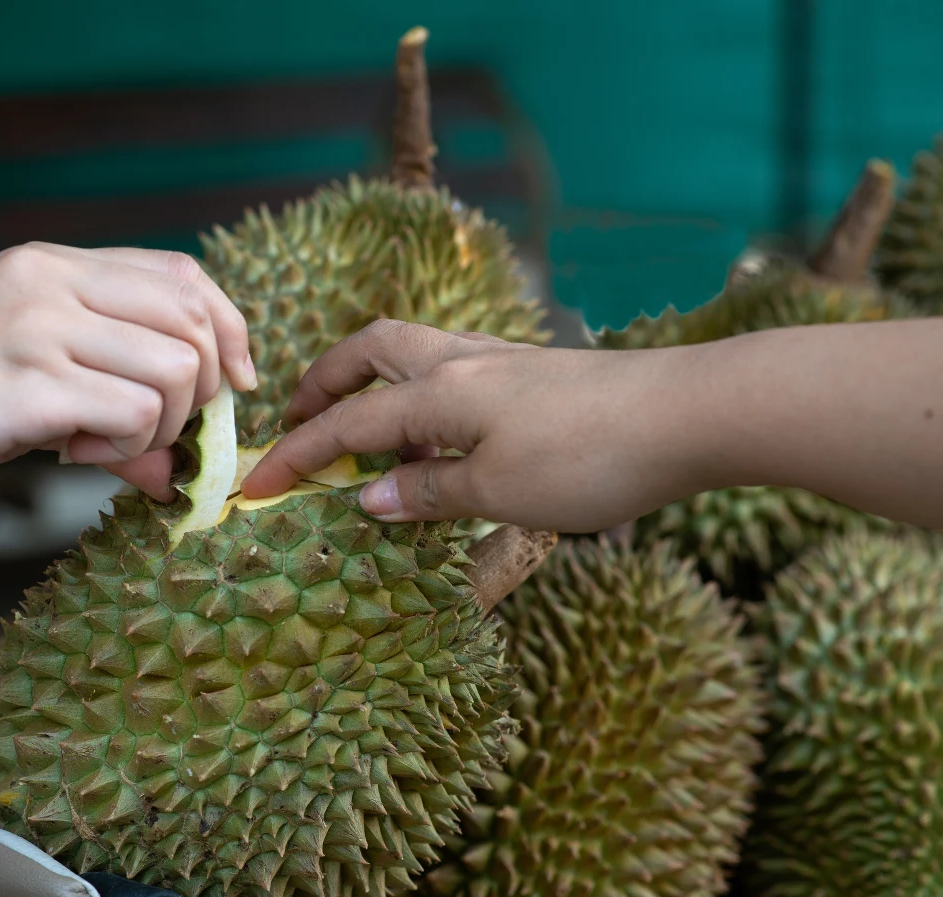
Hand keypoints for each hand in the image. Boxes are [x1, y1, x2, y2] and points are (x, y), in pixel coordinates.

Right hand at [0, 243, 255, 497]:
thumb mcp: (27, 367)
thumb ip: (107, 391)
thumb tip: (183, 467)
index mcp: (54, 263)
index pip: (183, 275)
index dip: (230, 328)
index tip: (234, 382)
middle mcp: (53, 281)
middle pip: (195, 320)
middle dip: (204, 389)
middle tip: (159, 430)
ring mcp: (40, 327)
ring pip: (177, 370)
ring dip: (160, 426)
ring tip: (99, 444)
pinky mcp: (29, 385)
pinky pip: (133, 415)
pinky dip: (124, 450)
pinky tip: (69, 455)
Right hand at [240, 319, 696, 532]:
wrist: (689, 414)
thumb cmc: (590, 456)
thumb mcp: (497, 492)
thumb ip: (425, 492)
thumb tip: (366, 498)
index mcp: (439, 392)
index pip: (346, 424)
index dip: (295, 456)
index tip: (252, 487)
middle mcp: (461, 362)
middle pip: (370, 353)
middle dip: (324, 383)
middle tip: (301, 420)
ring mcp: (501, 362)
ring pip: (414, 355)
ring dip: (376, 388)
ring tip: (371, 445)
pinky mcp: (534, 373)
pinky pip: (455, 374)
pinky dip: (425, 401)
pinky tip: (445, 445)